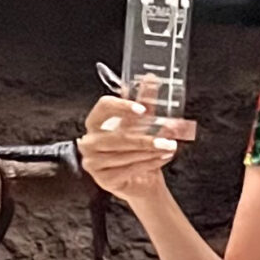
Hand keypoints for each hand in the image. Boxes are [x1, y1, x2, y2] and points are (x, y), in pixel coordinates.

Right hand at [79, 90, 194, 209]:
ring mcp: (93, 162)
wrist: (139, 181)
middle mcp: (89, 141)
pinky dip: (149, 163)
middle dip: (146, 138)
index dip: (123, 107)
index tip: (143, 110)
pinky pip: (129, 169)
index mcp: (94, 122)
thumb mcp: (141, 124)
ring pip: (126, 154)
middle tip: (168, 137)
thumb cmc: (136, 149)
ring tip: (169, 147)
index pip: (104, 107)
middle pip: (119, 136)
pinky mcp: (102, 179)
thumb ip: (145, 102)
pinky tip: (162, 158)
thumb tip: (151, 79)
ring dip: (152, 151)